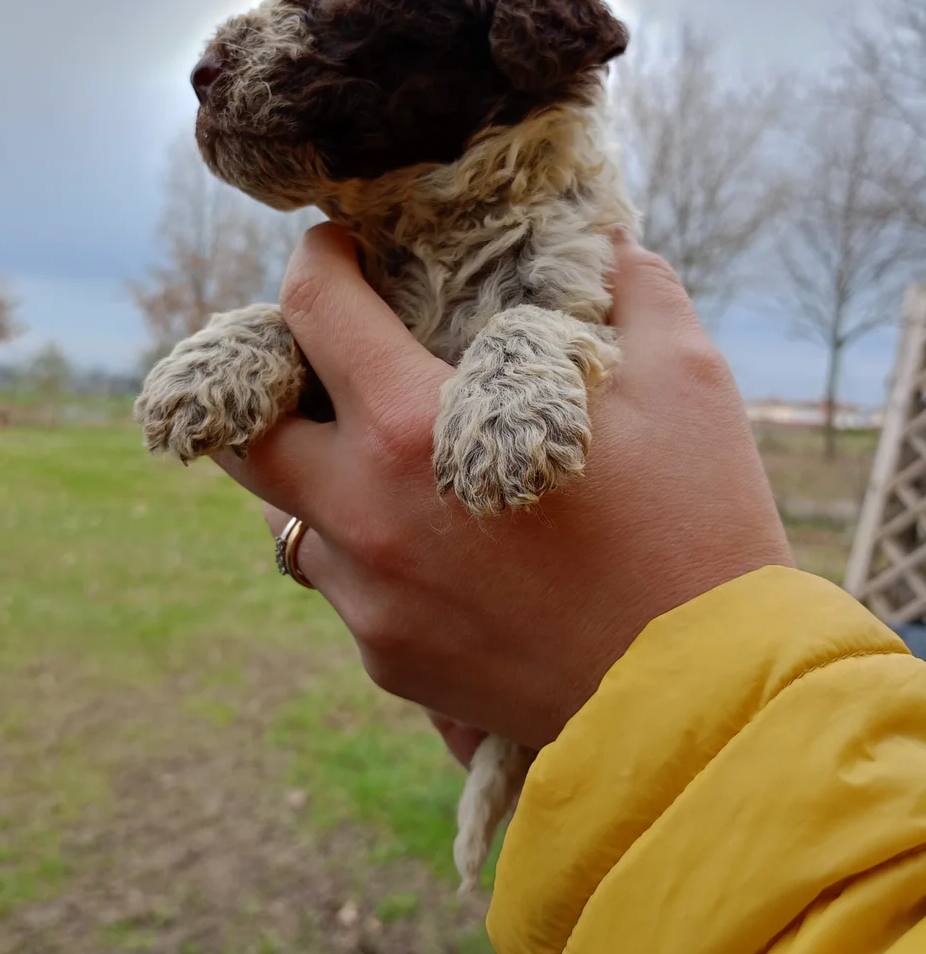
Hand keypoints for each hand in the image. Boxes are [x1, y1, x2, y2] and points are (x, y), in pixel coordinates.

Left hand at [215, 224, 792, 750]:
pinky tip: (429, 536)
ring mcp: (369, 601)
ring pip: (289, 516)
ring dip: (315, 469)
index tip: (342, 252)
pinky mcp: (391, 662)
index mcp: (413, 429)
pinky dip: (365, 547)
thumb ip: (633, 289)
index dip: (318, 263)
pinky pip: (344, 587)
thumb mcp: (684, 381)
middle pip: (244, 430)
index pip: (311, 312)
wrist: (708, 706)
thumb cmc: (698, 533)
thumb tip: (610, 247)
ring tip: (377, 447)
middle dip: (264, 377)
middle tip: (321, 356)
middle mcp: (363, 515)